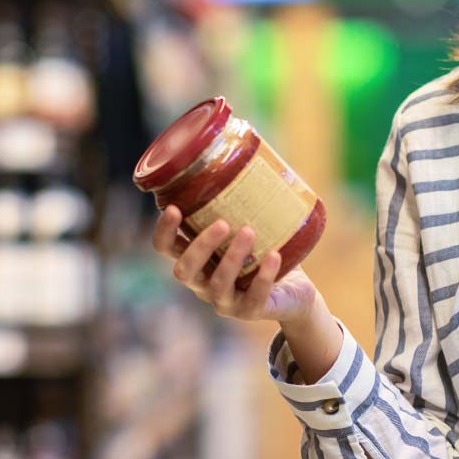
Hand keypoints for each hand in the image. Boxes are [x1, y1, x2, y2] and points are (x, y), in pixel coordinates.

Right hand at [153, 205, 320, 324]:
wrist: (294, 291)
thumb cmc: (264, 251)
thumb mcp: (249, 224)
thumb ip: (241, 198)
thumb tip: (249, 146)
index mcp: (195, 259)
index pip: (165, 249)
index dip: (164, 231)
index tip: (174, 208)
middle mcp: (202, 282)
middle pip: (184, 270)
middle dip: (200, 247)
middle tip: (223, 223)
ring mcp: (224, 301)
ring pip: (217, 284)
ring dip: (232, 258)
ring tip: (250, 232)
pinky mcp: (250, 312)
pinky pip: (253, 298)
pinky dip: (263, 277)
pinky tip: (273, 256)